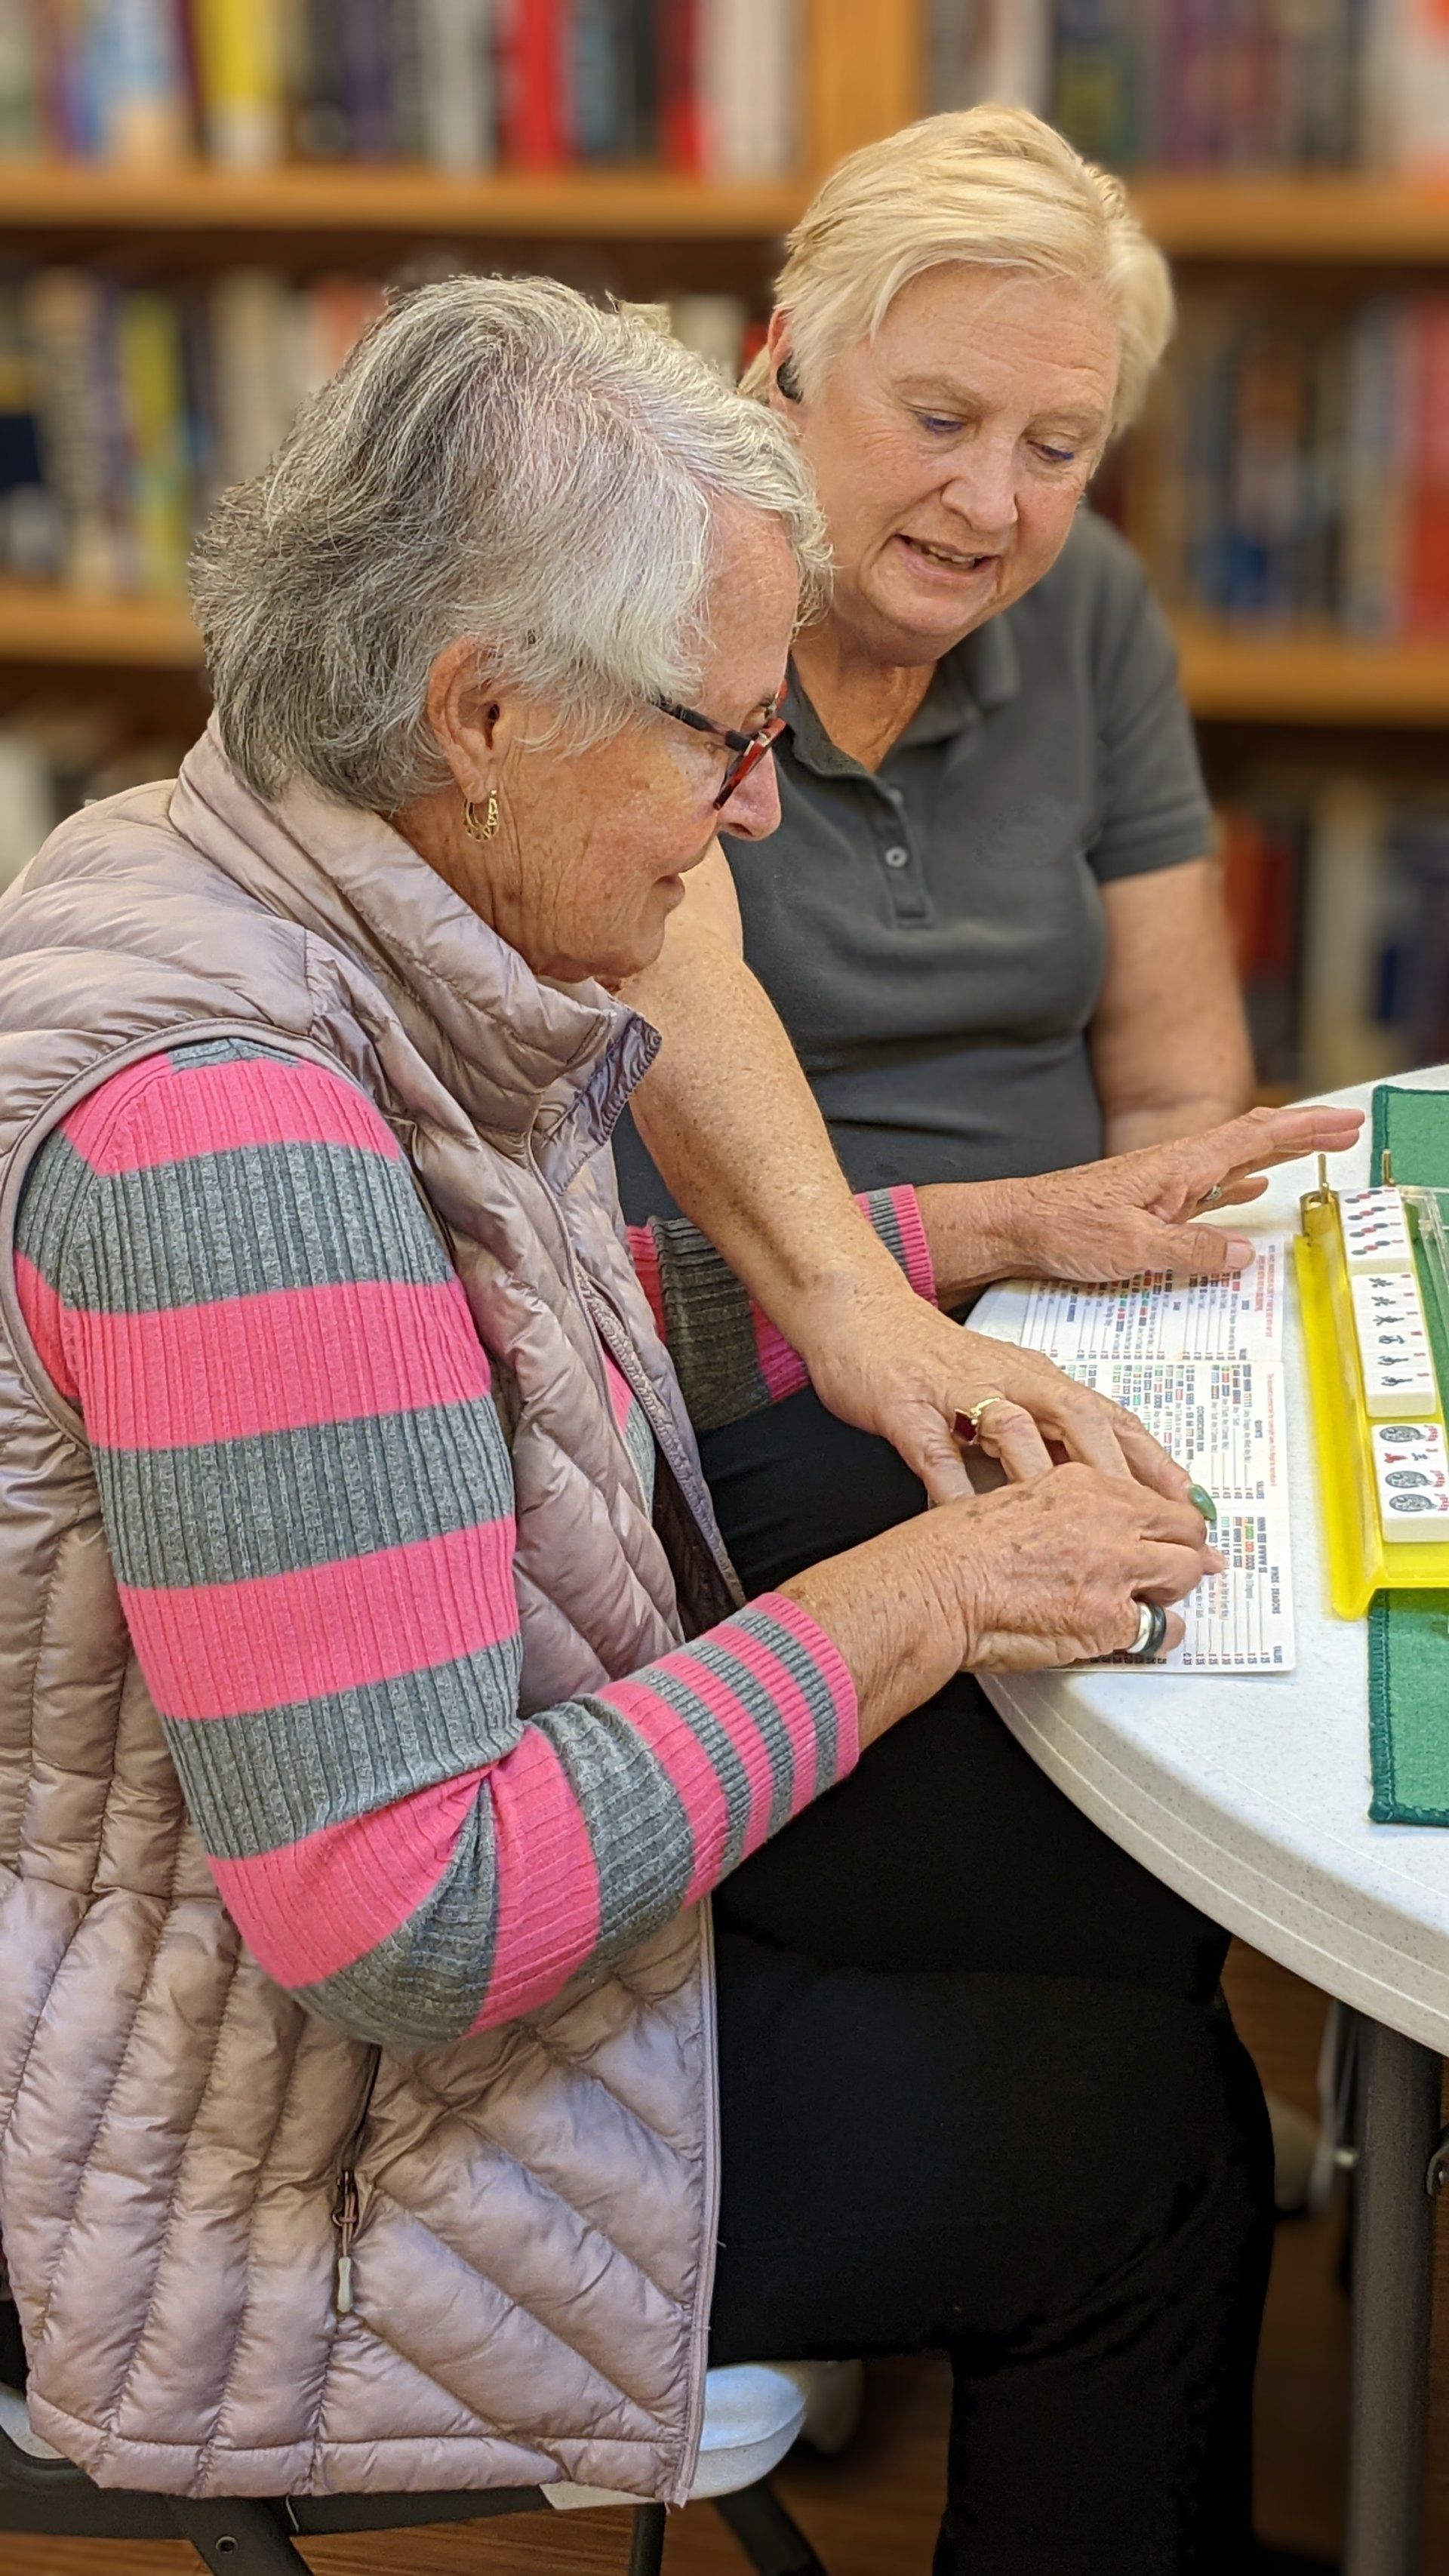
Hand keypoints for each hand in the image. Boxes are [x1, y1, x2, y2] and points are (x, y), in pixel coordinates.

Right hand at [799, 1270, 1191, 1506]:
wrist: (858, 1311)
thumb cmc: (933, 1359)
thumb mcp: (1004, 1388)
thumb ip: (1046, 1432)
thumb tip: (1099, 1487)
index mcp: (1039, 1378)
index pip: (1112, 1418)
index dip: (1155, 1460)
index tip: (1191, 1505)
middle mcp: (1010, 1379)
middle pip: (1079, 1419)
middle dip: (1119, 1472)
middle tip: (1148, 1523)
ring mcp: (959, 1390)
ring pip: (1015, 1429)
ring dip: (1046, 1476)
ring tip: (1072, 1528)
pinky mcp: (909, 1405)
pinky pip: (935, 1452)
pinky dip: (952, 1489)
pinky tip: (966, 1523)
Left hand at [937, 1102, 1362, 1293]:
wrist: (1013, 1227)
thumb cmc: (1063, 1229)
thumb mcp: (1132, 1245)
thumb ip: (1192, 1248)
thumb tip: (1244, 1253)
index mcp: (1178, 1166)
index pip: (1255, 1135)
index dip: (1305, 1127)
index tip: (1346, 1120)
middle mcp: (1176, 1168)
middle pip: (1253, 1141)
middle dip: (1303, 1135)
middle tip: (1348, 1129)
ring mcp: (1164, 1186)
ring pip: (1233, 1163)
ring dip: (1276, 1156)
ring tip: (1313, 1151)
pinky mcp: (1149, 1206)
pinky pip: (1208, 1191)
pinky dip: (1237, 1186)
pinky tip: (1251, 1189)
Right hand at [938, 1462, 1219, 1671]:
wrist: (934, 1586)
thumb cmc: (952, 1550)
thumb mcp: (1016, 1500)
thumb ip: (1061, 1510)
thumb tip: (1081, 1532)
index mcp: (1081, 1482)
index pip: (1154, 1494)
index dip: (1170, 1521)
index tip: (1175, 1533)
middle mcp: (1106, 1517)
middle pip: (1185, 1529)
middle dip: (1185, 1553)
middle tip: (1174, 1573)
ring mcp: (1114, 1566)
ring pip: (1185, 1573)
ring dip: (1172, 1592)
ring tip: (1153, 1605)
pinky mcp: (1109, 1616)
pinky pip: (1162, 1630)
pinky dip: (1156, 1638)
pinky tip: (1138, 1639)